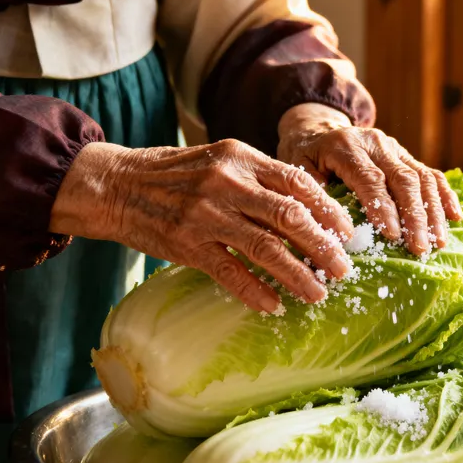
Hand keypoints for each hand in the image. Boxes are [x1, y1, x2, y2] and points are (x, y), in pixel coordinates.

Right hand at [49, 140, 354, 312]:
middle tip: (344, 268)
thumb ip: (258, 177)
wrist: (115, 185)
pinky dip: (256, 292)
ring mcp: (206, 215)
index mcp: (240, 157)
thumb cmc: (174, 174)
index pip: (297, 182)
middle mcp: (227, 183)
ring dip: (298, 275)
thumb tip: (304, 207)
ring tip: (318, 294)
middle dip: (324, 246)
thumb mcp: (219, 160)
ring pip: (266, 249)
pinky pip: (231, 274)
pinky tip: (275, 305)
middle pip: (290, 217)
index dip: (328, 209)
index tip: (347, 231)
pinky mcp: (187, 245)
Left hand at [277, 103, 462, 254]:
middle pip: (402, 178)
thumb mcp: (296, 170)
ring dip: (433, 212)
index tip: (392, 235)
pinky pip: (431, 174)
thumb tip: (327, 230)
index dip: (382, 207)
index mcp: (344, 146)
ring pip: (421, 177)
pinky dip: (444, 195)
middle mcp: (374, 143)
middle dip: (414, 216)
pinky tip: (455, 217)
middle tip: (420, 248)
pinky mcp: (405, 155)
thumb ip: (311, 194)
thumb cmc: (305, 157)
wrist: (316, 129)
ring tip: (438, 243)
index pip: (369, 178)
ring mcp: (394, 147)